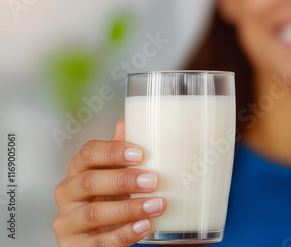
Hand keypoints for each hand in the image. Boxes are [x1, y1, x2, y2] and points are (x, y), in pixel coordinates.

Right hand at [53, 119, 166, 246]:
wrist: (96, 239)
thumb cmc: (106, 202)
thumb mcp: (112, 176)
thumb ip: (117, 154)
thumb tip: (127, 122)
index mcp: (78, 171)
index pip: (88, 154)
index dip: (113, 152)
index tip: (140, 154)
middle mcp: (67, 195)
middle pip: (89, 181)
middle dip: (123, 180)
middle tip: (153, 181)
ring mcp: (68, 222)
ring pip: (94, 213)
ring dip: (129, 208)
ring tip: (156, 205)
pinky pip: (99, 242)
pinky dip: (124, 233)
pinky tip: (144, 226)